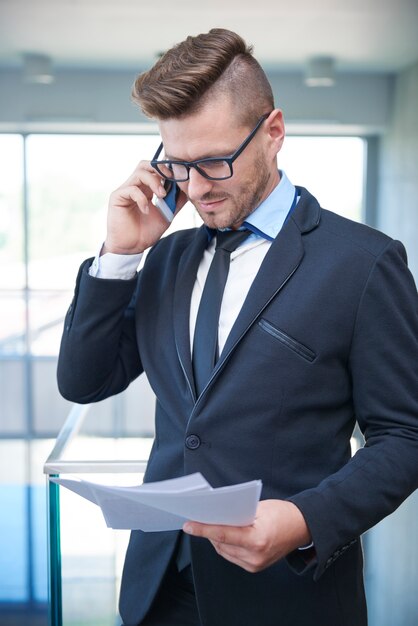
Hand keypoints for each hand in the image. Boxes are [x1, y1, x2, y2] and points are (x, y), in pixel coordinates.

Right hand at [104, 160, 186, 254]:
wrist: (132, 247)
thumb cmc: (146, 232)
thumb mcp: (167, 215)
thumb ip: (176, 202)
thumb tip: (189, 190)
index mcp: (146, 188)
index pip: (155, 169)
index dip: (168, 169)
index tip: (180, 177)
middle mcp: (136, 186)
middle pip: (146, 164)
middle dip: (161, 169)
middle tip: (172, 179)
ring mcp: (126, 190)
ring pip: (139, 173)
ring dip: (154, 182)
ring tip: (162, 195)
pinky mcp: (117, 197)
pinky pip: (131, 189)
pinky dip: (142, 198)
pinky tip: (147, 210)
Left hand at [183, 499, 310, 572]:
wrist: (301, 528)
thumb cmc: (281, 514)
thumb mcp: (258, 508)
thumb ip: (236, 515)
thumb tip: (214, 516)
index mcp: (257, 539)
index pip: (223, 534)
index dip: (203, 529)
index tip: (188, 525)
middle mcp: (255, 556)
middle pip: (221, 543)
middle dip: (209, 531)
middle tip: (200, 517)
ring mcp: (255, 564)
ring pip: (224, 551)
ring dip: (215, 538)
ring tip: (210, 524)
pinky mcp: (255, 567)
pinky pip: (231, 556)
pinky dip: (225, 545)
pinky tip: (223, 534)